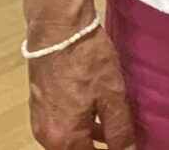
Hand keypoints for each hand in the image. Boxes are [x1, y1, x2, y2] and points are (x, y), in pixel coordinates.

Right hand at [27, 24, 134, 149]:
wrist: (58, 30)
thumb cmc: (86, 61)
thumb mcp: (112, 97)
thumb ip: (119, 130)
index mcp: (63, 139)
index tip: (128, 146)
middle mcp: (47, 135)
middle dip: (101, 146)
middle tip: (125, 137)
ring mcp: (40, 119)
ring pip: (69, 138)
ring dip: (91, 136)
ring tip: (115, 127)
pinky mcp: (40, 103)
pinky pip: (62, 123)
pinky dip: (80, 123)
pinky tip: (98, 111)